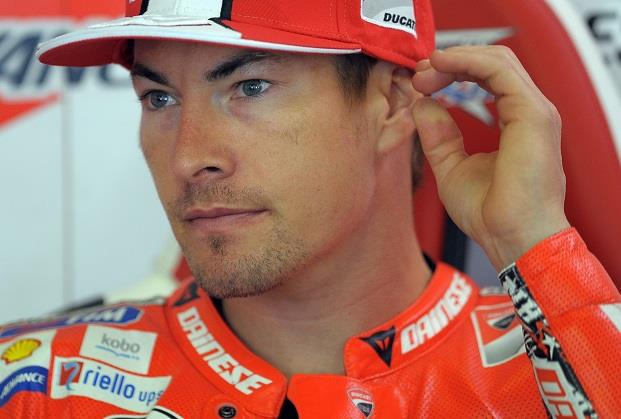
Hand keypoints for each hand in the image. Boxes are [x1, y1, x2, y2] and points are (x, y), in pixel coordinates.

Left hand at [411, 46, 569, 269]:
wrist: (510, 238)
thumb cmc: (489, 214)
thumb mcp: (451, 167)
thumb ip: (439, 135)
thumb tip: (423, 104)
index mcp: (515, 123)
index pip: (487, 79)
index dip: (453, 73)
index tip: (421, 82)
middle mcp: (528, 113)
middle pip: (491, 64)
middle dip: (450, 63)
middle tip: (418, 74)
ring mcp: (534, 111)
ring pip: (496, 60)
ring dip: (455, 59)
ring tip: (424, 72)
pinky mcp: (532, 114)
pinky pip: (499, 70)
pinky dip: (467, 61)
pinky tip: (440, 66)